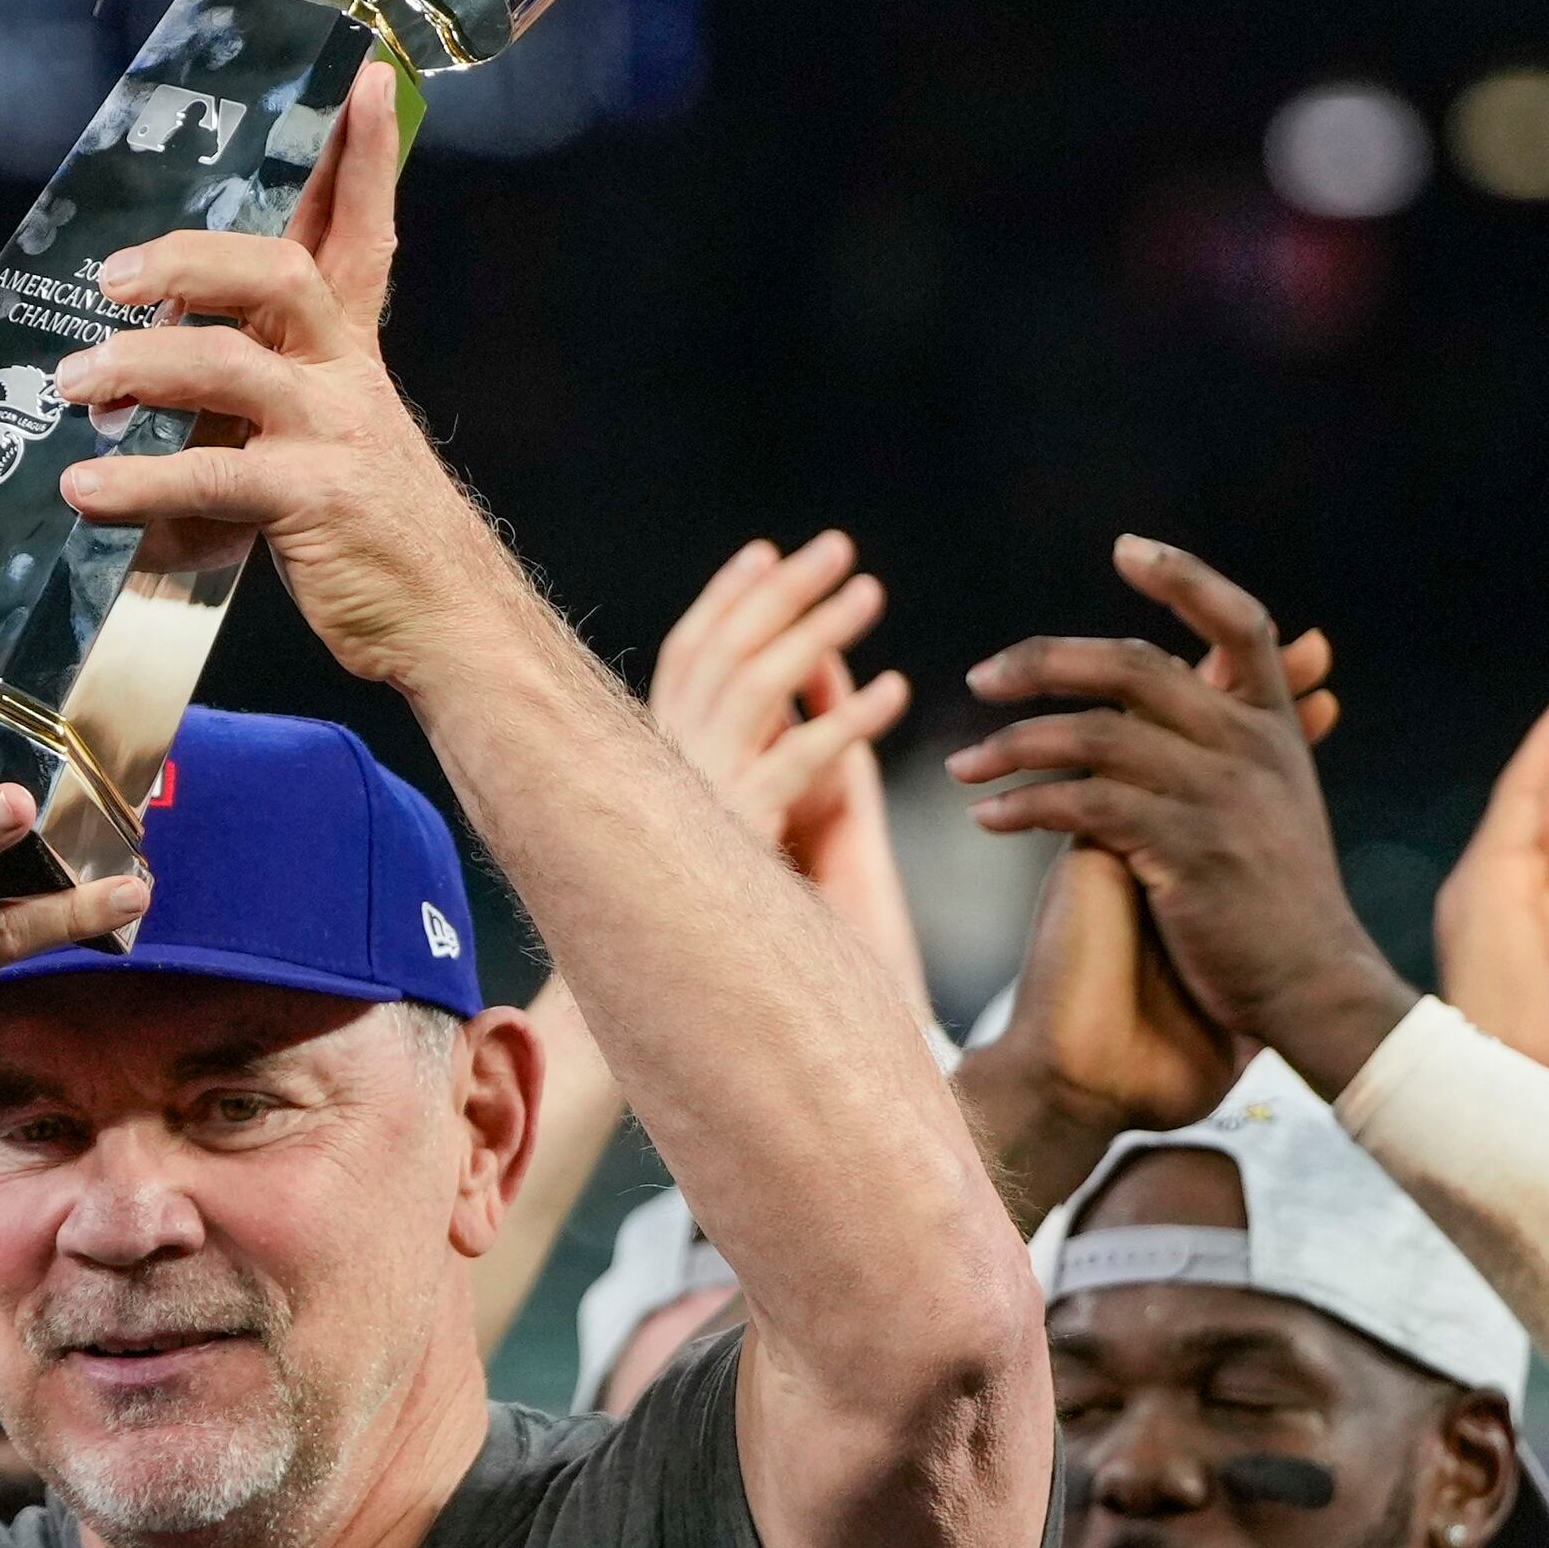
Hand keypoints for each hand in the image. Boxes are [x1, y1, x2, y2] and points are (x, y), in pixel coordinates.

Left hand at [49, 84, 522, 696]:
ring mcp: (333, 433)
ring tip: (74, 385)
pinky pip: (208, 473)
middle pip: (278, 272)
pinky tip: (86, 492)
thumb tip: (153, 366)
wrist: (448, 623)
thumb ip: (256, 395)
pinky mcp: (311, 499)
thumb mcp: (330, 440)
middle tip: (112, 278)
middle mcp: (347, 377)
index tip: (366, 81)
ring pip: (228, 363)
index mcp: (352, 354)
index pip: (364, 232)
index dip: (366, 157)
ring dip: (137, 367)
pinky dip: (135, 481)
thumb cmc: (372, 535)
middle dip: (189, 260)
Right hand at [645, 533, 928, 1008]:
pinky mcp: (737, 837)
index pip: (685, 654)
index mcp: (655, 756)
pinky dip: (847, 723)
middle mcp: (664, 765)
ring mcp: (696, 797)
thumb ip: (740, 761)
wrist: (690, 1000)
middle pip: (722, 651)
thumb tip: (780, 700)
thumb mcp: (720, 820)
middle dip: (779, 593)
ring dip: (816, 632)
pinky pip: (799, 765)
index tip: (766, 551)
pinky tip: (894, 694)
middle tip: (839, 547)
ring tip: (872, 593)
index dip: (723, 600)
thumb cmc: (705, 912)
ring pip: (754, 689)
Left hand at [952, 536, 1398, 1094]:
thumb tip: (1192, 686)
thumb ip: (1232, 742)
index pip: (1239, 621)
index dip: (1183, 577)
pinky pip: (1082, 805)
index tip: (1125, 548)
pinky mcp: (1185, 850)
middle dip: (1045, 663)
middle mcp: (1250, 746)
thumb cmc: (1278, 904)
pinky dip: (1024, 807)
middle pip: (1135, 666)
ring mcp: (1219, 795)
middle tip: (981, 678)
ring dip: (1013, 746)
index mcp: (1273, 726)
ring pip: (1095, 735)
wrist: (1314, 988)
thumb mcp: (1274, 803)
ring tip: (961, 767)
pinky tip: (986, 819)